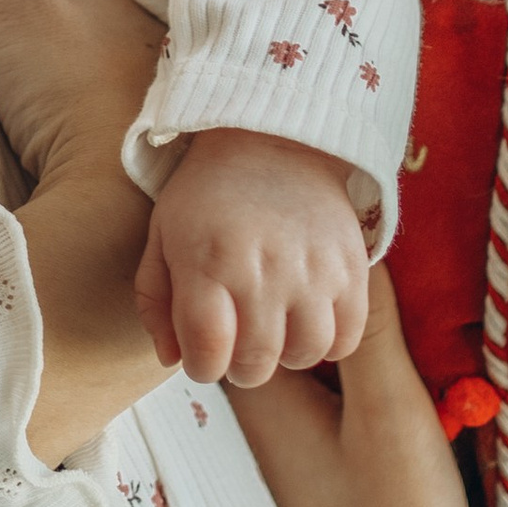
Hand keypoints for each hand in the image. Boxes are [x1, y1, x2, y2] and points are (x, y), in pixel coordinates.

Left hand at [139, 133, 375, 386]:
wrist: (272, 139)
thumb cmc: (207, 194)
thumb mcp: (162, 236)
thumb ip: (156, 301)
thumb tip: (171, 360)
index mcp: (207, 261)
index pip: (207, 353)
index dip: (201, 367)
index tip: (203, 354)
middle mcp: (263, 268)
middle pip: (255, 363)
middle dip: (238, 365)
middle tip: (236, 340)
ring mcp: (312, 269)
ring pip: (304, 355)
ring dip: (284, 354)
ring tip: (273, 327)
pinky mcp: (351, 266)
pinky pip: (347, 337)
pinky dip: (327, 342)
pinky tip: (307, 319)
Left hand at [231, 266, 478, 506]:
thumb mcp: (391, 412)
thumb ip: (371, 331)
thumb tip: (353, 252)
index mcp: (263, 405)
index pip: (244, 308)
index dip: (276, 260)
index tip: (319, 219)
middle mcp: (273, 426)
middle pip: (279, 331)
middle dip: (317, 292)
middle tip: (368, 245)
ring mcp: (307, 452)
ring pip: (316, 365)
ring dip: (352, 334)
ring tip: (403, 291)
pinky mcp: (341, 472)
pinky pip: (343, 398)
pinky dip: (368, 372)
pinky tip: (415, 359)